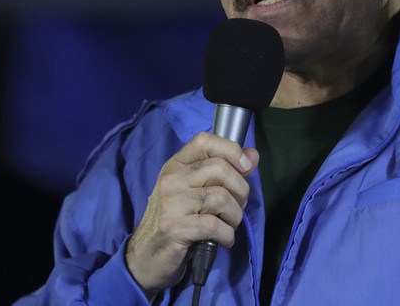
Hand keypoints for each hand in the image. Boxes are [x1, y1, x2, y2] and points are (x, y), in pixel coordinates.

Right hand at [125, 132, 258, 298]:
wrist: (146, 257)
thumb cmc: (176, 220)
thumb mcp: (198, 191)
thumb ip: (227, 172)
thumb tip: (253, 155)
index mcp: (176, 165)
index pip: (205, 141)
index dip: (231, 150)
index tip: (246, 167)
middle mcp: (171, 179)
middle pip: (220, 169)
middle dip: (240, 190)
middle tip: (238, 206)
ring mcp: (171, 203)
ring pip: (220, 197)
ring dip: (235, 215)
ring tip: (230, 225)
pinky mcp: (174, 228)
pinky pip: (213, 225)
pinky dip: (227, 234)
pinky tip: (224, 239)